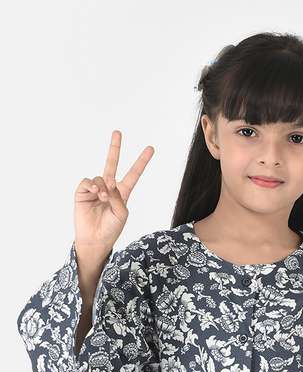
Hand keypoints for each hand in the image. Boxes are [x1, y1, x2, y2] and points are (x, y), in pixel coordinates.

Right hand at [73, 129, 153, 257]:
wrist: (95, 239)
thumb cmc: (111, 229)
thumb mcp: (121, 213)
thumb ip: (117, 197)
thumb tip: (107, 183)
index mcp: (122, 193)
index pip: (133, 174)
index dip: (141, 162)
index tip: (151, 148)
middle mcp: (108, 188)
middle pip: (112, 164)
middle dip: (115, 148)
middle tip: (117, 132)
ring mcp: (95, 190)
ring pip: (100, 177)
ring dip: (102, 186)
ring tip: (102, 198)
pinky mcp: (82, 193)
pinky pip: (87, 182)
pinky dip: (91, 186)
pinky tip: (93, 193)